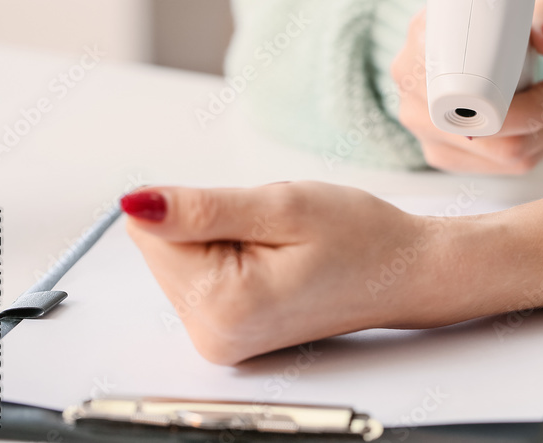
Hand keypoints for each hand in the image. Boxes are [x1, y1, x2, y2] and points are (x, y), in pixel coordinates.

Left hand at [123, 168, 542, 365]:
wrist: (409, 273)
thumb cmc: (364, 240)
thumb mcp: (284, 206)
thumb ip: (202, 208)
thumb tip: (133, 203)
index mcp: (222, 308)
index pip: (150, 227)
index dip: (204, 206)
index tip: (258, 219)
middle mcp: (212, 336)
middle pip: (162, 245)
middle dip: (214, 223)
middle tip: (278, 233)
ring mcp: (220, 338)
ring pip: (181, 255)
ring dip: (227, 237)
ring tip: (284, 247)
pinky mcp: (229, 330)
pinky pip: (202, 270)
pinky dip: (234, 253)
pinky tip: (279, 259)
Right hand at [393, 0, 542, 173]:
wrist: (456, 38)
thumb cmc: (489, 20)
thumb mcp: (519, 4)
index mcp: (420, 47)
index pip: (473, 97)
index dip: (524, 106)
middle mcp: (412, 94)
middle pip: (490, 136)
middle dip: (542, 121)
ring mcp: (422, 130)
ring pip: (499, 157)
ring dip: (542, 138)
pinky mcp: (438, 152)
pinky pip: (494, 170)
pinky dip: (529, 152)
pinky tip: (538, 129)